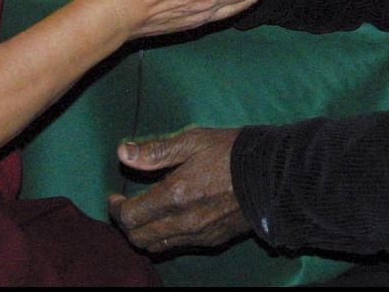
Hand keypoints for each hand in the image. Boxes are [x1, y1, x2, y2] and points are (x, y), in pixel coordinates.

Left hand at [109, 127, 247, 252]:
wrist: (274, 174)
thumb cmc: (232, 151)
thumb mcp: (193, 140)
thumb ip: (155, 151)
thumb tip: (122, 153)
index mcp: (175, 195)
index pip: (130, 216)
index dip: (116, 208)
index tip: (114, 197)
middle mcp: (184, 222)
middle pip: (139, 238)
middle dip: (127, 224)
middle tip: (127, 206)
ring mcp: (200, 235)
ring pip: (157, 247)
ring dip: (145, 233)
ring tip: (146, 214)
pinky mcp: (214, 240)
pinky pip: (179, 246)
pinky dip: (166, 237)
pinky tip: (172, 218)